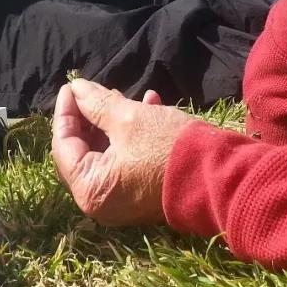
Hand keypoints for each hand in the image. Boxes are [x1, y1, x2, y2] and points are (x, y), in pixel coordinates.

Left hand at [51, 79, 195, 225]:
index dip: (66, 111)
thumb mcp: (130, 119)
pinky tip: (149, 106)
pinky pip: (126, 161)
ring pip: (106, 152)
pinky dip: (131, 136)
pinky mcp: (142, 193)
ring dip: (113, 122)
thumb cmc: (169, 148)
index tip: (71, 85)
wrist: (222, 178)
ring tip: (125, 96)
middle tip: (98, 90)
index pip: (63, 145)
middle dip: (91, 116)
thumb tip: (77, 89)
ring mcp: (122, 201)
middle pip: (83, 150)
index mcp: (90, 189)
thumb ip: (97, 104)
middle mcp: (101, 201)